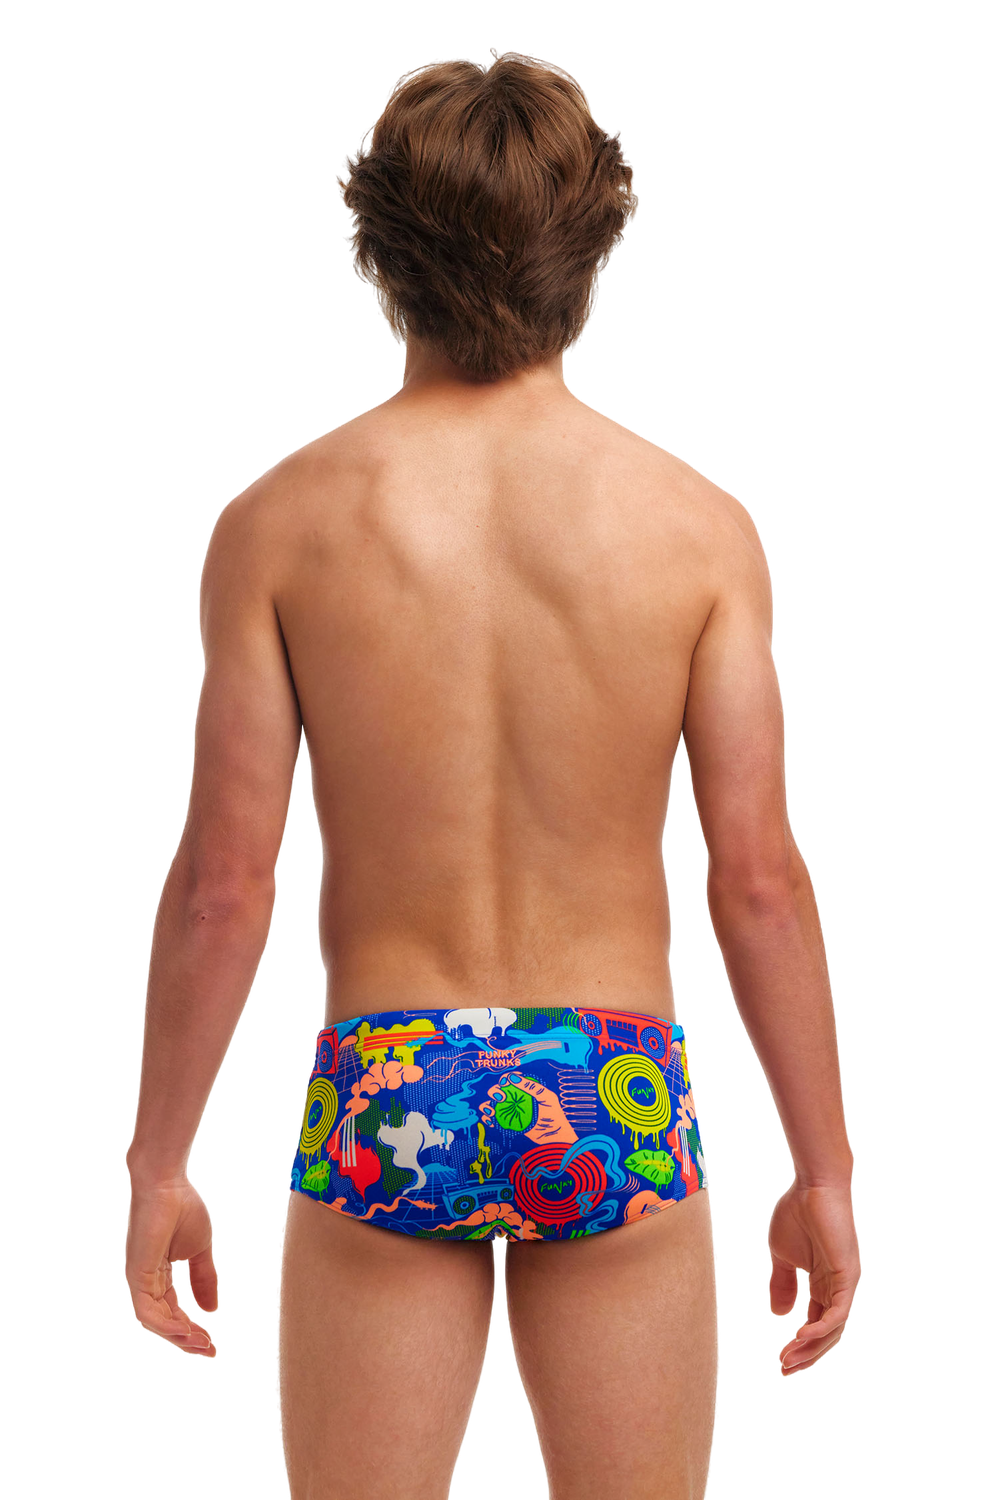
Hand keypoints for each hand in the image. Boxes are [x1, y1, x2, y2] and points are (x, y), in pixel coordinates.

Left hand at [124, 1175, 218, 1357]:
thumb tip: (212, 1310)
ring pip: (153, 1322)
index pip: (173, 1311)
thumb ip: (203, 1278)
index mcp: (158, 1276)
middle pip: (163, 1322)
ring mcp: (139, 1280)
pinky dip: (166, 1325)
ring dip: (178, 1337)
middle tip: (210, 1351)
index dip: (191, 1329)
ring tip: (203, 1344)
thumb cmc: (182, 1208)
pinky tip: (186, 1331)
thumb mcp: (199, 1251)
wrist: (168, 1184)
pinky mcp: (137, 1275)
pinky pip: (147, 1311)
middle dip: (186, 1340)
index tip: (213, 1344)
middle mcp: (145, 1282)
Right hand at [768, 1180, 860, 1376]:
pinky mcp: (847, 1275)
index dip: (801, 1345)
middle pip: (827, 1333)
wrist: (812, 1186)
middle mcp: (838, 1288)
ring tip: (788, 1358)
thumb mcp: (782, 1255)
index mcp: (823, 1284)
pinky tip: (802, 1337)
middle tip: (785, 1369)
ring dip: (811, 1347)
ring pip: (834, 1328)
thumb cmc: (798, 1213)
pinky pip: (839, 1311)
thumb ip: (782, 1283)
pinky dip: (822, 1327)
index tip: (781, 1361)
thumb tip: (780, 1314)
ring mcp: (844, 1283)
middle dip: (807, 1354)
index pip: (816, 1323)